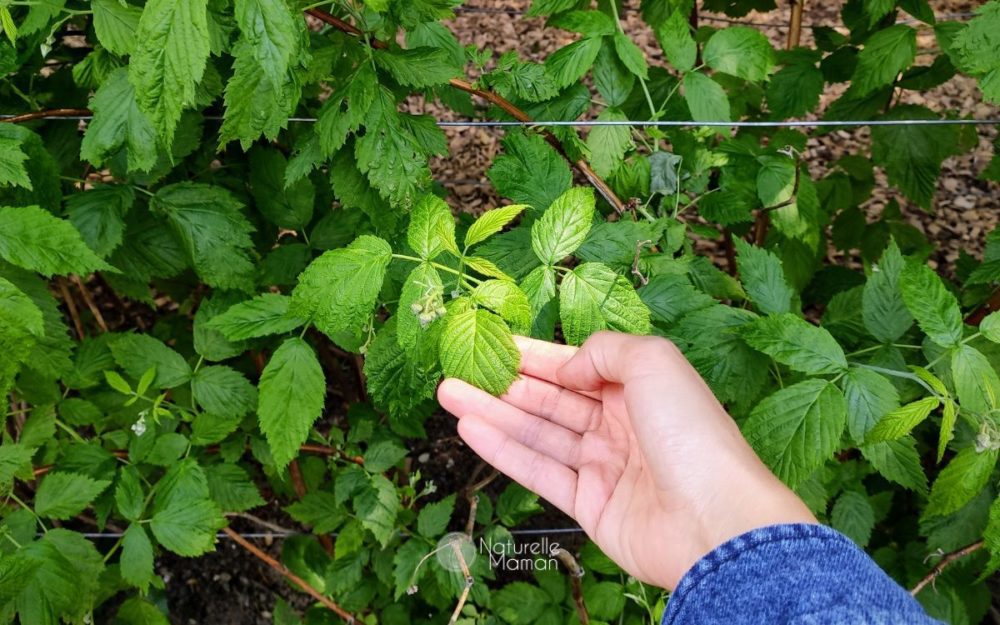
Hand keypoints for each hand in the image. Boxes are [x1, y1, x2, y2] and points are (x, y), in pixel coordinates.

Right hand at [437, 331, 815, 589]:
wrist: (716, 521)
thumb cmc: (693, 435)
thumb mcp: (655, 362)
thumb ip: (604, 351)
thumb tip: (566, 367)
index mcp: (642, 388)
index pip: (577, 366)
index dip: (535, 355)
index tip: (494, 345)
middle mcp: (622, 425)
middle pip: (552, 400)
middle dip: (504, 384)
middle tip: (457, 370)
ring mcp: (605, 467)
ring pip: (539, 434)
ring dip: (493, 413)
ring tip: (448, 394)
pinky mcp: (590, 506)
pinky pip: (539, 471)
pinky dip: (504, 450)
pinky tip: (471, 429)